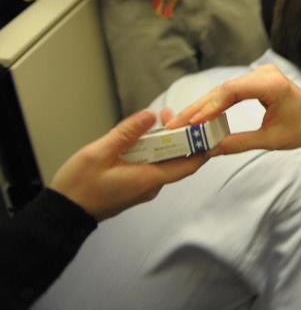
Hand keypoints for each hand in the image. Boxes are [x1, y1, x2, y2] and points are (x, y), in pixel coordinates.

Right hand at [49, 110, 207, 221]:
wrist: (62, 214)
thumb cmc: (78, 187)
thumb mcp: (99, 153)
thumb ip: (127, 133)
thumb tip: (151, 115)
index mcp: (149, 179)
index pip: (189, 164)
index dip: (204, 147)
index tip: (211, 130)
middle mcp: (151, 185)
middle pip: (177, 159)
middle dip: (181, 136)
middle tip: (172, 114)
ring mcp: (143, 187)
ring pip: (163, 161)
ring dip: (164, 141)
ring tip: (158, 118)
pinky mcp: (133, 186)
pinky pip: (151, 166)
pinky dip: (152, 150)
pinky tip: (142, 136)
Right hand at [164, 64, 300, 153]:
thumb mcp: (271, 140)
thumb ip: (239, 143)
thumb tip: (209, 149)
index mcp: (272, 84)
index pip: (232, 91)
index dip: (210, 107)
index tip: (193, 123)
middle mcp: (264, 74)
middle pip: (223, 89)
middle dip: (198, 108)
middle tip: (175, 125)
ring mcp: (259, 73)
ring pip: (223, 89)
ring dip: (202, 106)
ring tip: (181, 122)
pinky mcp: (255, 79)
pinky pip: (230, 90)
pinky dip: (214, 103)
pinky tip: (198, 116)